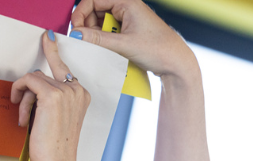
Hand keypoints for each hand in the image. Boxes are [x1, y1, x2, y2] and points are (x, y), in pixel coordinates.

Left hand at [11, 31, 89, 160]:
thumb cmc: (56, 148)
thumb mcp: (57, 119)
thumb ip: (52, 100)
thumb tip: (33, 86)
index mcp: (81, 94)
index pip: (63, 68)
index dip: (52, 52)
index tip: (47, 38)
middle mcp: (77, 89)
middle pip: (44, 75)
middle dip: (29, 94)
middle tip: (24, 115)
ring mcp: (66, 91)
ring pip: (34, 79)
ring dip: (24, 99)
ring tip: (25, 121)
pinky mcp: (52, 95)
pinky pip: (28, 81)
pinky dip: (19, 91)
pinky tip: (19, 109)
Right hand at [70, 0, 198, 84]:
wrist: (176, 63)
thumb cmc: (158, 49)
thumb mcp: (124, 45)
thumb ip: (98, 39)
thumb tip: (77, 35)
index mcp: (127, 2)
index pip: (94, 0)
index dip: (81, 13)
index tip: (75, 28)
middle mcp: (127, 8)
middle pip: (96, 11)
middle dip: (87, 26)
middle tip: (83, 41)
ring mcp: (127, 20)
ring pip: (101, 23)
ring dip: (95, 35)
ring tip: (96, 47)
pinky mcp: (128, 31)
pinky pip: (108, 32)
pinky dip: (103, 40)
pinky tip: (104, 50)